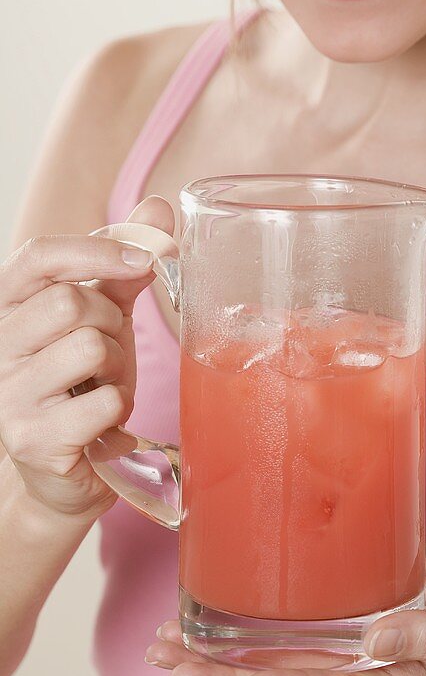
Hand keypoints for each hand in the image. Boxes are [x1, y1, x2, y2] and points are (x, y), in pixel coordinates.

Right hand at [0, 197, 172, 519]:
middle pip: (70, 302)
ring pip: (89, 347)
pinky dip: (118, 406)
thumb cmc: (83, 379)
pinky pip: (102, 401)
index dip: (96, 250)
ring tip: (103, 384)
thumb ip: (125, 264)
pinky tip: (103, 419)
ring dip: (116, 366)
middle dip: (110, 321)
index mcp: (7, 306)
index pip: (38, 256)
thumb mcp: (103, 314)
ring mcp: (8, 395)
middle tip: (109, 347)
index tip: (145, 261)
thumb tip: (159, 208)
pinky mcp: (33, 440)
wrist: (65, 467)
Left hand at [146, 543, 425, 675]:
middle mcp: (361, 669)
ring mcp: (348, 648)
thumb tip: (378, 640)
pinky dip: (247, 631)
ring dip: (219, 659)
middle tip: (165, 658)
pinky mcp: (343, 620)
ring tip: (166, 646)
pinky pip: (289, 634)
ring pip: (275, 662)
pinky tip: (213, 622)